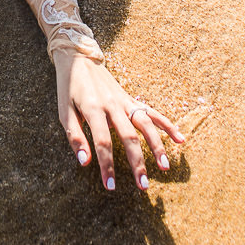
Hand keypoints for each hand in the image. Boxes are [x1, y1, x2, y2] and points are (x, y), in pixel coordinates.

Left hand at [55, 52, 183, 190]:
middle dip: (137, 163)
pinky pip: (151, 112)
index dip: (107, 165)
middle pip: (129, 137)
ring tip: (165, 167)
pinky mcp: (131, 99)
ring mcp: (124, 102)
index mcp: (93, 109)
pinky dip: (166, 125)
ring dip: (157, 146)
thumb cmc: (69, 88)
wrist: (79, 58)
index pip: (103, 142)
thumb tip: (85, 162)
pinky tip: (179, 138)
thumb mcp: (64, 111)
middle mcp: (112, 105)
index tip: (110, 186)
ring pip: (145, 125)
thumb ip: (75, 136)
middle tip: (143, 186)